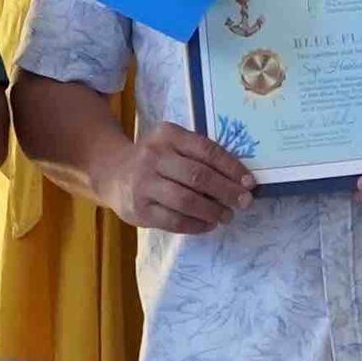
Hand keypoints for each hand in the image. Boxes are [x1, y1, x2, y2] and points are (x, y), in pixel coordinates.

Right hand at [101, 121, 256, 236]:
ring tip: (228, 216)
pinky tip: (209, 224)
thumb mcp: (172, 144)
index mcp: (168, 135)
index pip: (206, 150)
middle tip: (244, 202)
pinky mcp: (140, 209)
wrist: (112, 173)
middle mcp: (154, 156)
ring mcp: (144, 183)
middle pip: (198, 176)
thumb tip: (239, 179)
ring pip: (187, 200)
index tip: (249, 182)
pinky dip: (197, 225)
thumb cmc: (155, 159)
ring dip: (213, 211)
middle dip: (227, 191)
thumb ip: (200, 155)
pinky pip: (174, 221)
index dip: (232, 168)